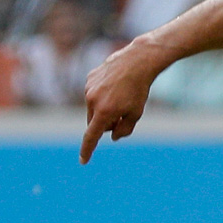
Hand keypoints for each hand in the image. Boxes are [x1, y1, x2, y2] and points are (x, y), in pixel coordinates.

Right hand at [80, 36, 173, 162]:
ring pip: (93, 108)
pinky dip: (103, 95)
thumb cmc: (139, 90)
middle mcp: (92, 100)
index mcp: (104, 112)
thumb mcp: (136, 114)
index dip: (87, 150)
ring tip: (121, 96)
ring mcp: (88, 88)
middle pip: (94, 122)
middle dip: (105, 124)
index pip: (92, 136)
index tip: (83, 160)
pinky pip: (93, 93)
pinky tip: (116, 86)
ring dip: (104, 109)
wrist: (137, 62)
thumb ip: (124, 129)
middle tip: (122, 115)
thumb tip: (112, 136)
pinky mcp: (89, 78)